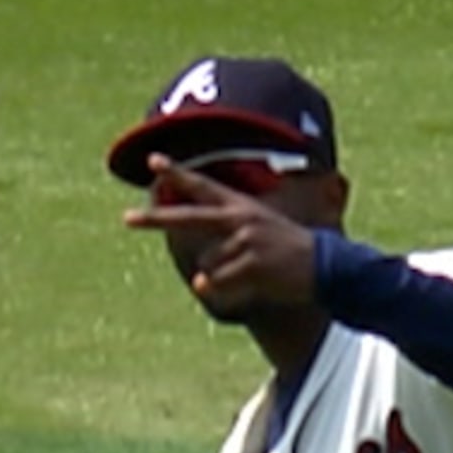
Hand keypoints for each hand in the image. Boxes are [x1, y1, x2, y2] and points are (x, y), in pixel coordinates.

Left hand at [124, 156, 321, 310]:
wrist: (325, 266)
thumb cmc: (287, 253)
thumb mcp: (260, 234)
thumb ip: (227, 251)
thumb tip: (197, 283)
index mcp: (240, 207)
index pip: (203, 186)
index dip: (177, 173)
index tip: (152, 160)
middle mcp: (239, 218)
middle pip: (187, 217)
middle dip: (155, 219)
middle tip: (126, 218)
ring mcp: (244, 239)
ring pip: (207, 265)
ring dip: (222, 277)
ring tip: (254, 272)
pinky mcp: (251, 262)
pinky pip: (219, 282)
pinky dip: (222, 291)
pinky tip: (246, 286)